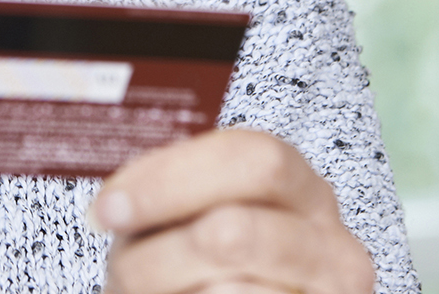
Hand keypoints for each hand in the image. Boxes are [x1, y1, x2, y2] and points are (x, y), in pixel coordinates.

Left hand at [95, 129, 376, 293]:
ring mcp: (327, 289)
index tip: (111, 207)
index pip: (248, 158)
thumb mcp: (192, 214)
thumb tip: (116, 202)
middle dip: (167, 249)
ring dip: (172, 288)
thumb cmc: (204, 264)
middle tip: (125, 266)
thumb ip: (173, 192)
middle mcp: (327, 238)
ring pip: (229, 290)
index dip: (172, 179)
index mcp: (295, 185)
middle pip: (236, 231)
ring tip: (160, 289)